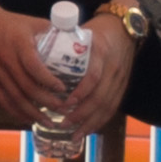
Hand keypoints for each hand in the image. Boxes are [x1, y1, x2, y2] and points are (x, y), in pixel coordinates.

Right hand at [0, 4, 62, 130]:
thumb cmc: (8, 22)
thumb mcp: (32, 22)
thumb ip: (52, 31)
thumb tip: (75, 40)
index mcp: (19, 45)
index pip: (34, 67)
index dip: (48, 81)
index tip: (63, 89)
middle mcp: (6, 60)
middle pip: (27, 88)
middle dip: (47, 102)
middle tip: (63, 109)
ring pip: (15, 98)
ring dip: (32, 113)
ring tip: (48, 122)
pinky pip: (2, 100)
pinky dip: (15, 112)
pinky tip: (27, 119)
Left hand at [53, 8, 138, 140]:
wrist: (124, 27)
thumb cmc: (95, 30)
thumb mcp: (78, 33)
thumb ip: (62, 46)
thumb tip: (36, 62)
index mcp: (99, 51)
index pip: (93, 76)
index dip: (80, 93)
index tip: (65, 104)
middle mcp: (112, 67)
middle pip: (100, 96)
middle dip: (82, 114)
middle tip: (63, 124)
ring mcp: (120, 78)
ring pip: (108, 105)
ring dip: (91, 122)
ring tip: (74, 134)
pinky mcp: (123, 85)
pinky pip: (113, 106)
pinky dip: (101, 120)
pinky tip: (89, 130)